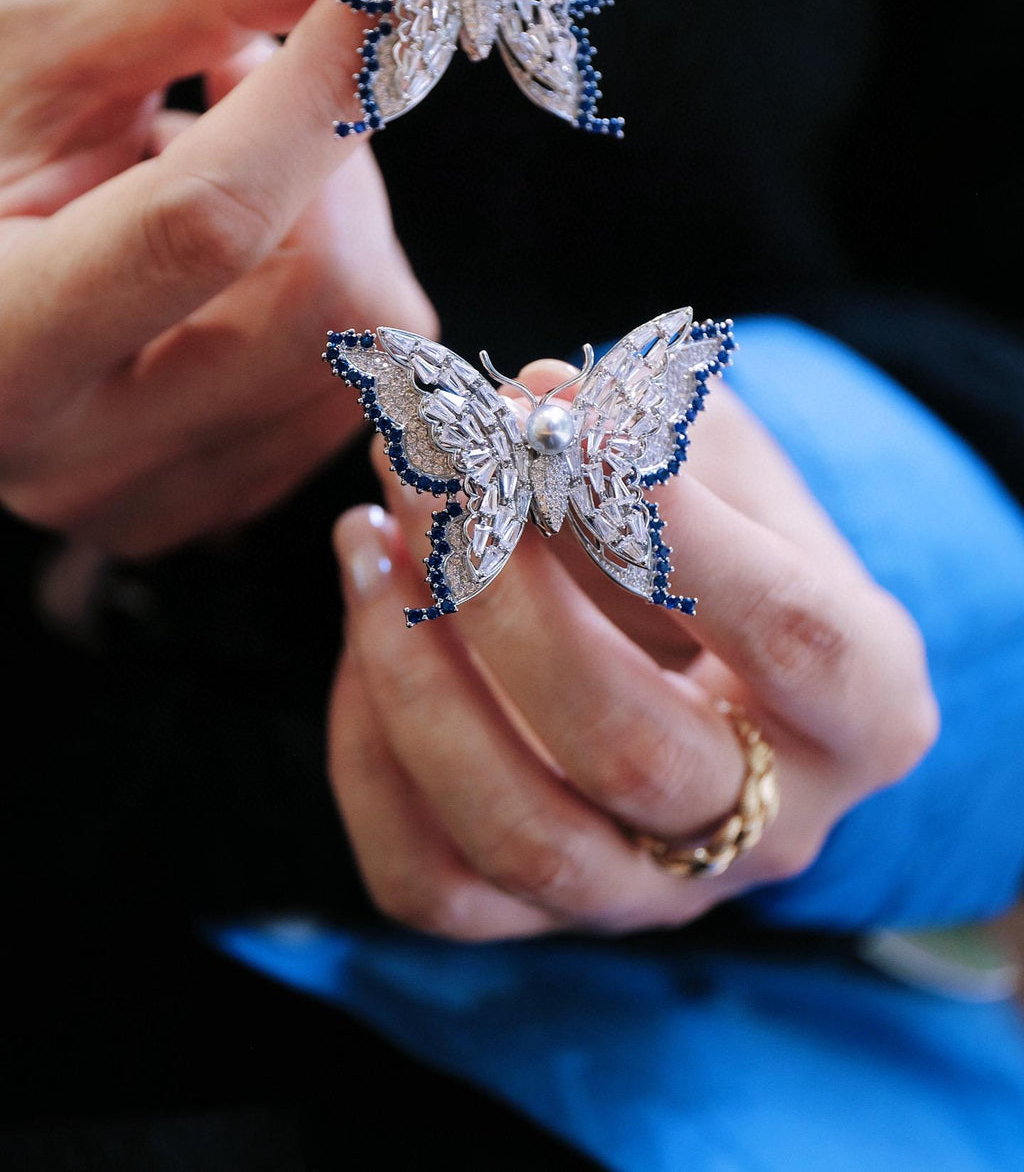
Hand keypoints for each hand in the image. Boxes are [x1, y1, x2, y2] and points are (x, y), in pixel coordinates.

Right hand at [0, 0, 464, 554]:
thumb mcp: (34, 48)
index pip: (206, 221)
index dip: (320, 90)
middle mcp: (77, 455)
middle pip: (315, 293)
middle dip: (323, 154)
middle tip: (240, 73)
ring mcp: (153, 497)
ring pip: (361, 339)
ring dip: (329, 210)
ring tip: (213, 159)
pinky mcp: (215, 504)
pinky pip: (360, 380)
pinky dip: (328, 281)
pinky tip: (236, 251)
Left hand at [329, 363, 936, 938]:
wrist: (706, 651)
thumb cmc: (728, 533)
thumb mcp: (721, 459)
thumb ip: (644, 424)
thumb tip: (531, 400)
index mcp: (867, 704)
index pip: (784, 630)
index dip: (667, 525)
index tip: (553, 422)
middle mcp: (774, 826)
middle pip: (632, 747)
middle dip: (507, 597)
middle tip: (430, 471)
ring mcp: (654, 893)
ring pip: (520, 832)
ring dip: (416, 672)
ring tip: (368, 533)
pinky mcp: (541, 921)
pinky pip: (427, 877)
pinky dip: (371, 747)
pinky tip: (368, 624)